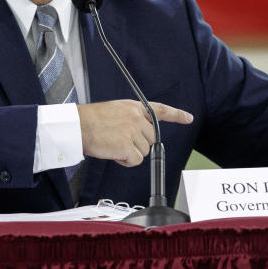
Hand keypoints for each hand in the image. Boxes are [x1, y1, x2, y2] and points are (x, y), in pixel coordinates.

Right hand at [77, 100, 193, 166]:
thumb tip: (141, 134)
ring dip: (130, 153)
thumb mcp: (116, 110)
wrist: (79, 126)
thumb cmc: (92, 120)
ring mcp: (134, 131)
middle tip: (120, 141)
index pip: (160, 109)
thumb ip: (132, 119)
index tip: (188, 118)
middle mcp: (138, 118)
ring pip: (144, 151)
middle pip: (152, 138)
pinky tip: (114, 153)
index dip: (176, 115)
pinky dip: (125, 161)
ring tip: (114, 145)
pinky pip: (136, 160)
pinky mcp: (129, 146)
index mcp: (135, 107)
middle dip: (138, 144)